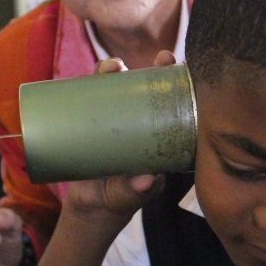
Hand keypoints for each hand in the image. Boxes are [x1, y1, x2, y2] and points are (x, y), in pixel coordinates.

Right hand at [63, 50, 175, 220]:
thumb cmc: (122, 198)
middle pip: (146, 86)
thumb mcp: (132, 195)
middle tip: (161, 59)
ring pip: (115, 86)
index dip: (180, 82)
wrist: (93, 206)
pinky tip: (83, 79)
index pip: (173, 103)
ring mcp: (113, 118)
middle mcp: (139, 120)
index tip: (182, 69)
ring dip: (113, 70)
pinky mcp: (89, 121)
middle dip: (152, 68)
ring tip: (112, 67)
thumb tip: (144, 181)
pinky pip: (87, 99)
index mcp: (159, 133)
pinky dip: (84, 86)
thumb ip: (137, 190)